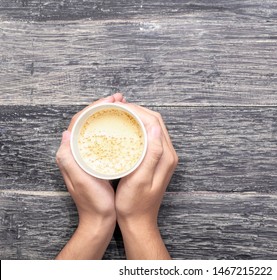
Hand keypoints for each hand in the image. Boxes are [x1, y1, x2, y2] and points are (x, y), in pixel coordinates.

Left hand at [55, 93, 124, 258]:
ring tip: (125, 108)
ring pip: (98, 128)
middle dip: (104, 107)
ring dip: (110, 116)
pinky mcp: (99, 160)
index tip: (111, 100)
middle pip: (89, 121)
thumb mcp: (80, 182)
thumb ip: (68, 160)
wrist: (100, 220)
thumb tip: (65, 133)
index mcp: (70, 154)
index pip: (78, 121)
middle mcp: (78, 152)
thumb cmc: (92, 203)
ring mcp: (90, 156)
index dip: (94, 107)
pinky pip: (105, 138)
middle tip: (121, 99)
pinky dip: (115, 128)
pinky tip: (126, 126)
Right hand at [115, 103, 178, 258]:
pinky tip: (124, 129)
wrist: (138, 221)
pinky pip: (149, 137)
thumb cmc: (134, 204)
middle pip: (155, 122)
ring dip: (137, 118)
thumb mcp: (140, 180)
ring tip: (119, 114)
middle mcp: (168, 154)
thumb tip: (155, 127)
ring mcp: (164, 157)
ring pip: (152, 128)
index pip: (154, 122)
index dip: (137, 111)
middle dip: (137, 110)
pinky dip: (138, 128)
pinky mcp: (157, 161)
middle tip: (117, 107)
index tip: (119, 107)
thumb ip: (152, 154)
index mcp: (166, 157)